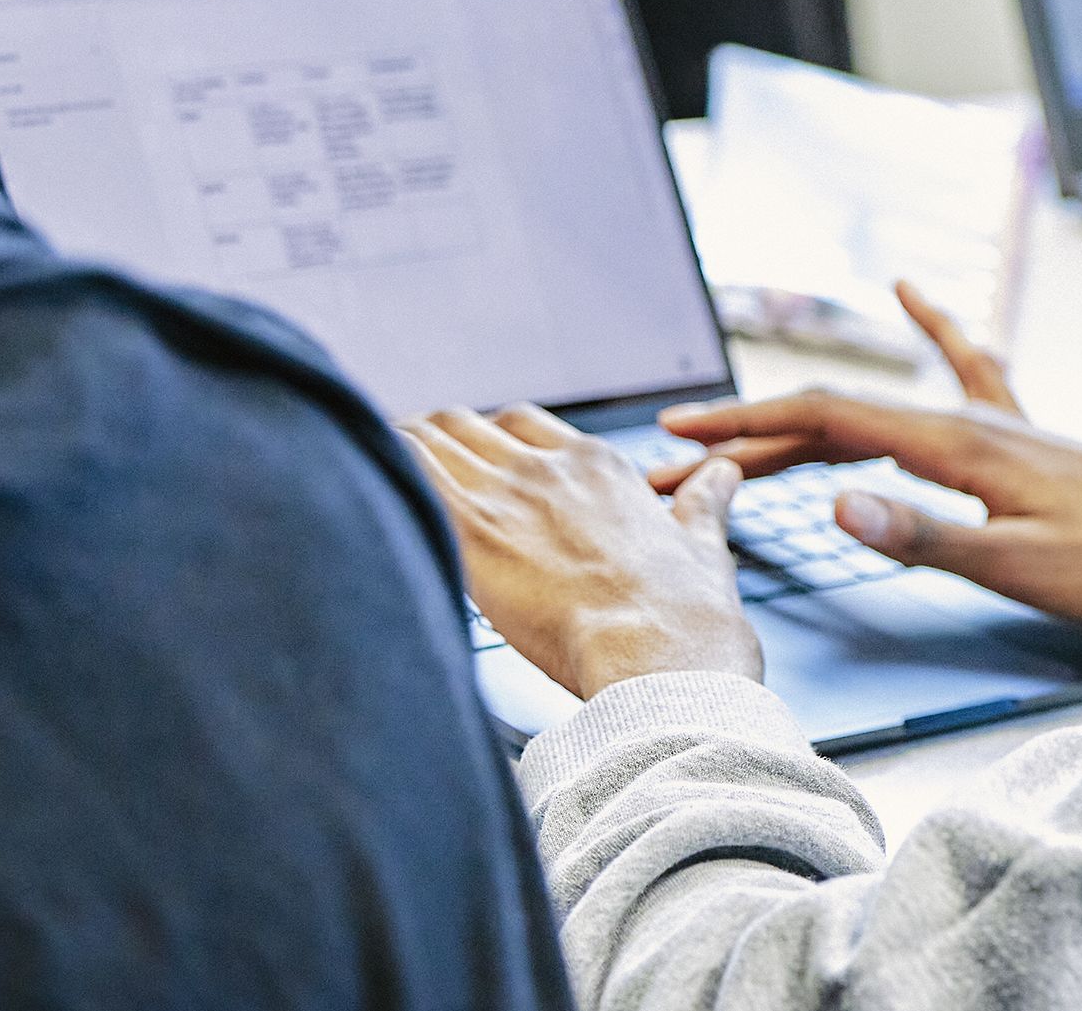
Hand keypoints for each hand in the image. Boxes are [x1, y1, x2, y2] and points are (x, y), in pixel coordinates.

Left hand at [404, 404, 760, 698]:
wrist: (663, 656)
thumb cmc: (686, 618)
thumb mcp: (706, 544)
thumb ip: (705, 501)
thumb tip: (723, 472)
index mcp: (600, 466)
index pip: (525, 425)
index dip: (493, 442)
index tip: (474, 464)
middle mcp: (550, 467)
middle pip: (469, 424)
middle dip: (440, 442)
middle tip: (416, 473)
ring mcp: (507, 493)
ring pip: (430, 437)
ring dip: (402, 452)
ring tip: (373, 473)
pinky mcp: (470, 530)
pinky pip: (406, 471)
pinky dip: (381, 470)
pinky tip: (358, 483)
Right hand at [649, 284, 1081, 625]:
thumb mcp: (1013, 564)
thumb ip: (921, 534)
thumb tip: (831, 502)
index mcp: (955, 443)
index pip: (824, 420)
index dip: (745, 427)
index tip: (678, 439)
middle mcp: (969, 418)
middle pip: (836, 415)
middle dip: (752, 435)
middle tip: (680, 461)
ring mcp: (996, 421)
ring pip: (880, 408)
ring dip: (806, 420)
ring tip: (744, 437)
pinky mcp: (1022, 434)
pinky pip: (963, 366)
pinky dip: (931, 328)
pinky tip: (915, 293)